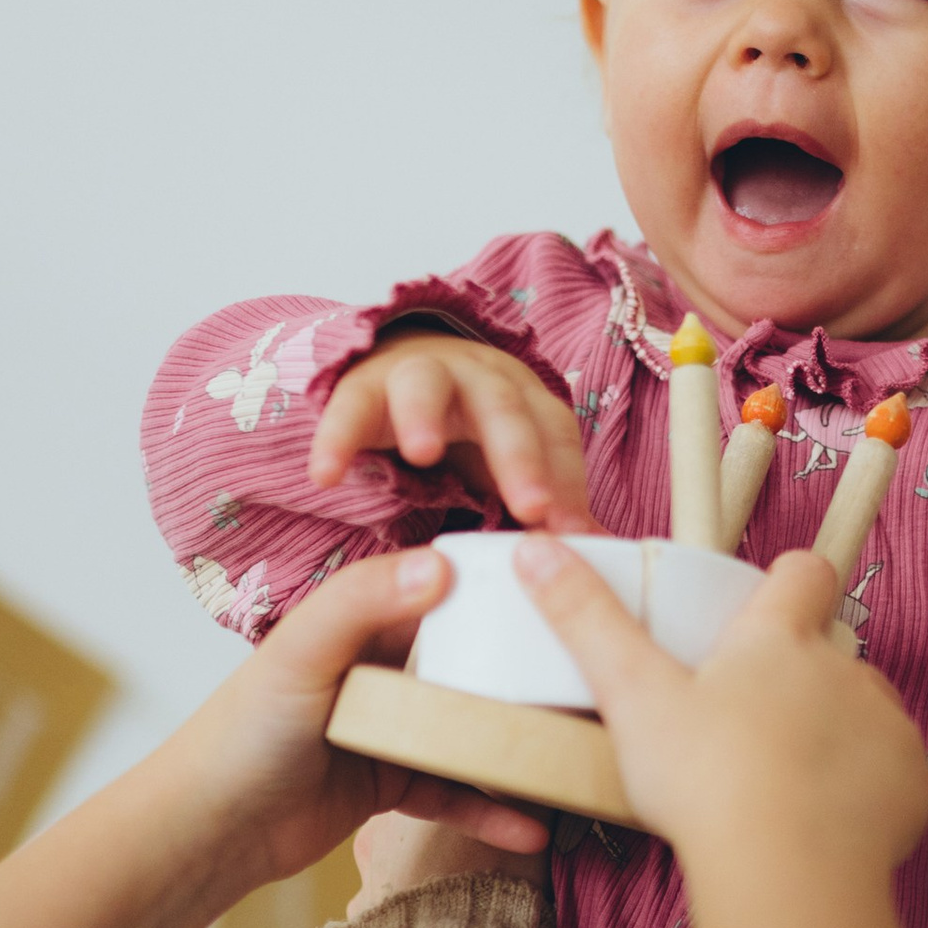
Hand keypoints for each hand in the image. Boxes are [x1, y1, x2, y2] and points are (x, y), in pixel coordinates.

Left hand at [168, 546, 551, 892]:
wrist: (209, 831)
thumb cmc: (243, 732)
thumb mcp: (302, 653)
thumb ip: (363, 604)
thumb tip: (443, 566)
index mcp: (360, 621)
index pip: (440, 588)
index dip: (496, 586)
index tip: (562, 589)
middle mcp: (381, 669)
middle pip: (468, 660)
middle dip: (524, 670)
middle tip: (591, 678)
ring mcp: (391, 730)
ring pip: (471, 730)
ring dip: (517, 747)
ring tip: (574, 758)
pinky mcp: (392, 787)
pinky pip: (455, 794)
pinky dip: (491, 811)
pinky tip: (531, 830)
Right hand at [309, 333, 593, 530]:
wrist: (408, 374)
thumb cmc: (474, 436)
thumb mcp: (512, 467)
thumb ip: (550, 506)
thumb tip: (602, 553)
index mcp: (527, 401)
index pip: (555, 435)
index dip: (567, 481)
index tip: (572, 534)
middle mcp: (480, 379)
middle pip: (504, 410)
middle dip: (519, 456)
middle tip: (531, 508)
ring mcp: (421, 374)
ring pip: (426, 385)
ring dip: (424, 415)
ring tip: (421, 454)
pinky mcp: (364, 385)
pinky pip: (350, 406)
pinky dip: (337, 437)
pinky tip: (325, 476)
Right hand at [511, 540, 927, 927]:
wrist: (788, 871)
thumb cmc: (706, 780)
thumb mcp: (631, 696)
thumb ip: (585, 620)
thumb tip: (536, 548)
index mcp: (779, 638)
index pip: (803, 573)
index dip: (788, 583)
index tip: (764, 610)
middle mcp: (844, 667)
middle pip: (830, 652)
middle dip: (799, 679)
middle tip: (748, 728)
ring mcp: (886, 723)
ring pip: (862, 712)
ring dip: (833, 734)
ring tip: (782, 783)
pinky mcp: (911, 782)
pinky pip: (891, 772)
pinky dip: (864, 789)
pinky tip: (822, 821)